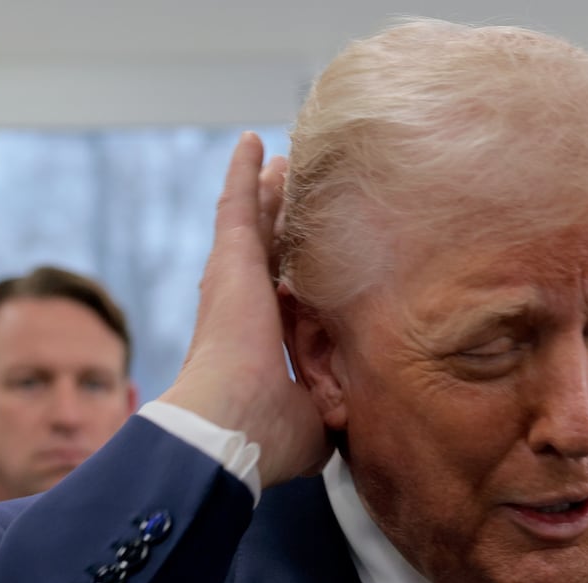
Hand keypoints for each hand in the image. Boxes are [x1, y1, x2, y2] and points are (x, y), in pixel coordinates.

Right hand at [158, 133, 329, 487]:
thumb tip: (356, 415)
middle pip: (269, 253)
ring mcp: (235, 279)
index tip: (310, 264)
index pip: (283, 301)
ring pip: (257, 222)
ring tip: (280, 161)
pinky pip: (238, 203)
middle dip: (281, 223)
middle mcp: (246, 308)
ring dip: (268, 191)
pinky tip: (252, 142)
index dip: (296, 280)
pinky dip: (244, 172)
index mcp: (262, 343)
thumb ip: (335, 406)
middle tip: (291, 190)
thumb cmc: (269, 435)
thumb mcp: (317, 420)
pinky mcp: (231, 259)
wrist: (232, 424)